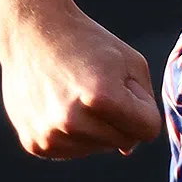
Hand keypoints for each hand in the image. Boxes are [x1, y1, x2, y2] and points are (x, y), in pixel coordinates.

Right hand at [0, 0, 163, 159]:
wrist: (32, 30)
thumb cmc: (87, 42)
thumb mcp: (131, 61)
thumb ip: (144, 105)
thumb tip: (127, 149)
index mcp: (102, 97)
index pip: (149, 130)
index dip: (142, 107)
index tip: (124, 85)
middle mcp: (73, 121)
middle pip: (124, 142)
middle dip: (120, 119)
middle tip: (96, 86)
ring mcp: (51, 135)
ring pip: (97, 148)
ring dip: (94, 127)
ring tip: (74, 93)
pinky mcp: (35, 143)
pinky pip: (71, 151)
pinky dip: (71, 133)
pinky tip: (58, 104)